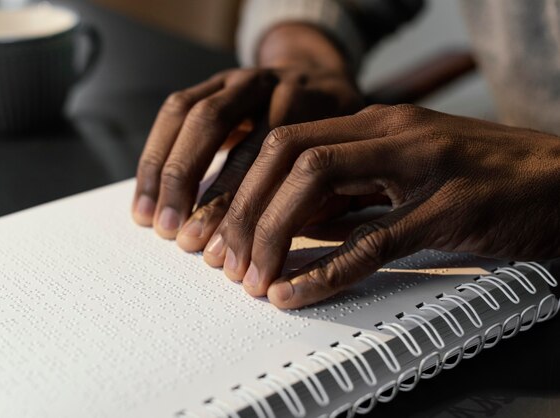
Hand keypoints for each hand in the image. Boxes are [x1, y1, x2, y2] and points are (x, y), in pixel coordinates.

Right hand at [131, 24, 363, 249]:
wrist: (318, 73)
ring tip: (152, 220)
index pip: (271, 154)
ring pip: (191, 115)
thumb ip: (320, 194)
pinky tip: (147, 191)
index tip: (237, 255)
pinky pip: (175, 111)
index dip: (250, 208)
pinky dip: (156, 153)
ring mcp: (237, 78)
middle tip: (186, 240)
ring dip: (167, 172)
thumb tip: (277, 245)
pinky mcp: (212, 83)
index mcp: (307, 100)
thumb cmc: (332, 131)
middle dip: (197, 187)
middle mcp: (268, 82)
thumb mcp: (343, 158)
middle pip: (222, 126)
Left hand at [203, 104, 559, 307]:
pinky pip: (374, 239)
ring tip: (254, 277)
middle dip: (246, 210)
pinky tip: (296, 292)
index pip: (284, 142)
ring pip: (317, 183)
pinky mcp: (453, 208)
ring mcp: (423, 166)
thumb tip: (295, 223)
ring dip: (274, 234)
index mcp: (378, 124)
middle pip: (288, 156)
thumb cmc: (484, 178)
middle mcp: (392, 133)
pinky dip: (326, 270)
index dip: (245, 187)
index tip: (227, 229)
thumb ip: (352, 193)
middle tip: (228, 258)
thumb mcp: (406, 174)